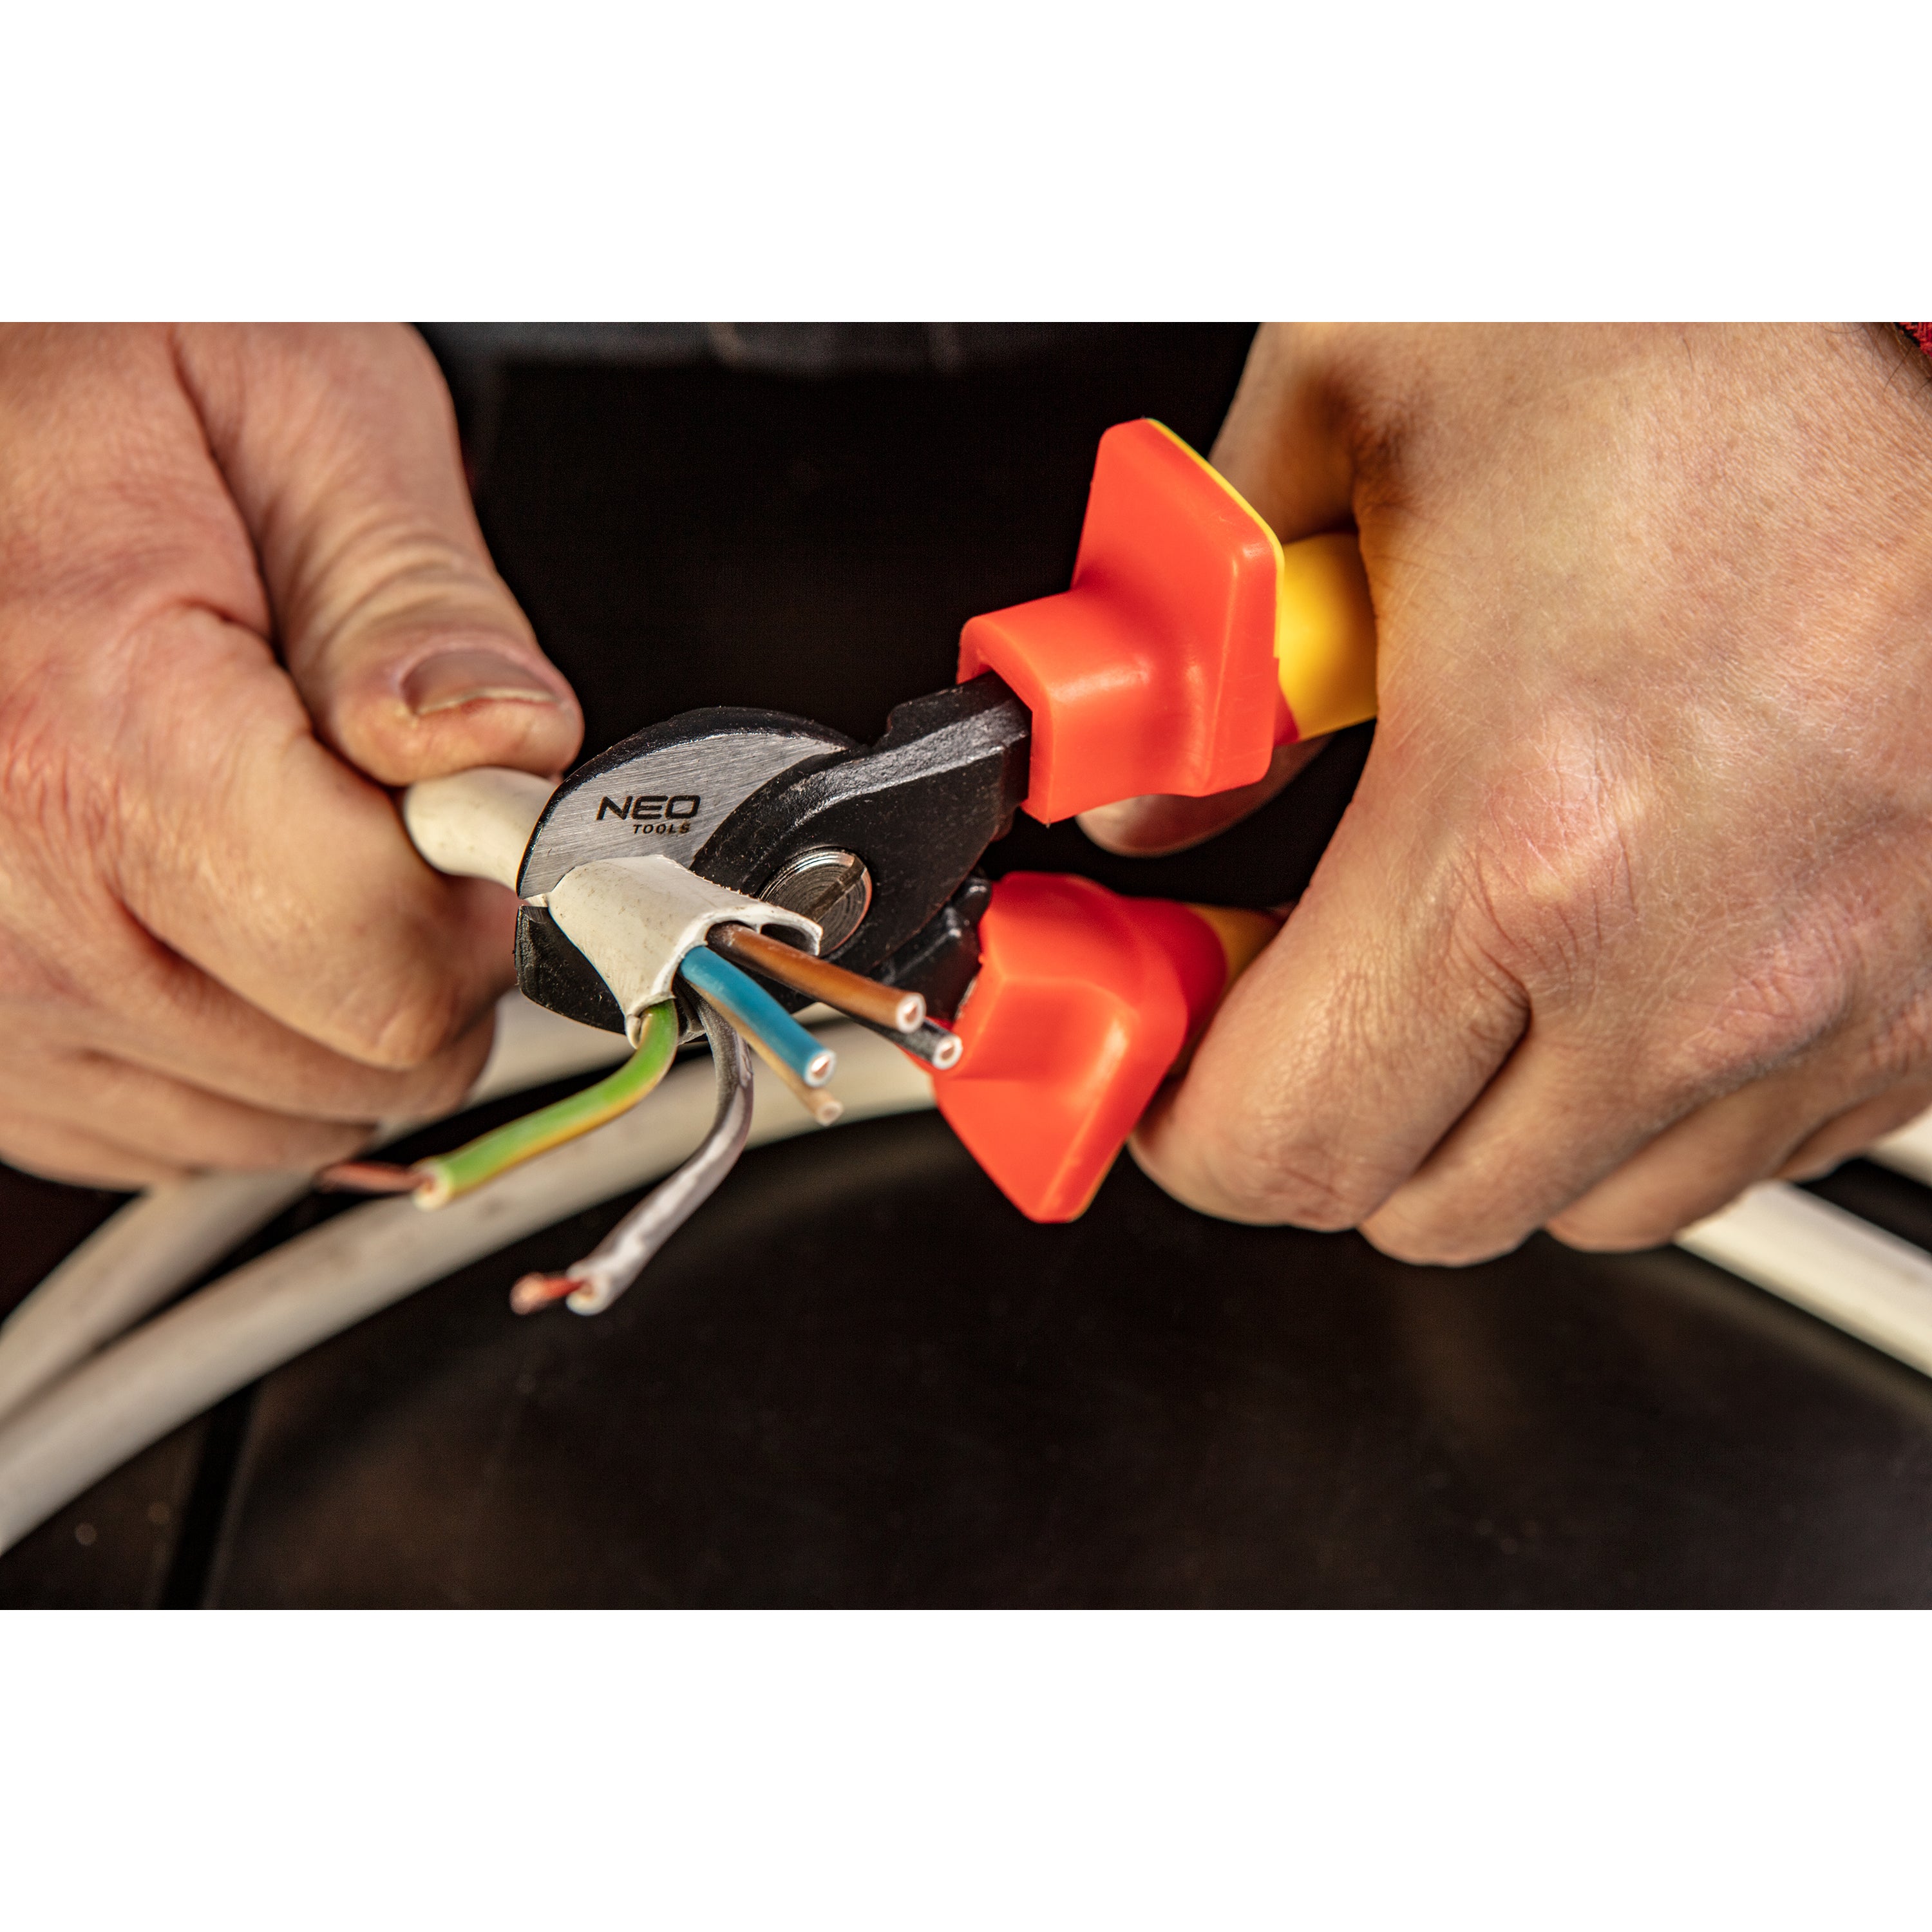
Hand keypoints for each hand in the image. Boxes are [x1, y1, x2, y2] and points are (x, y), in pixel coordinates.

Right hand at [0, 325, 581, 1186]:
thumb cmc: (102, 388)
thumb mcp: (305, 416)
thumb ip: (424, 612)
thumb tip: (511, 760)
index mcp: (92, 737)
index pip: (391, 967)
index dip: (490, 900)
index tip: (484, 819)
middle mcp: (5, 899)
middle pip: (353, 1062)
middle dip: (429, 951)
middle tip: (390, 812)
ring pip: (280, 1118)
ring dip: (341, 1006)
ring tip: (286, 836)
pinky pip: (177, 1132)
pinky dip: (248, 1044)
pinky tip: (222, 906)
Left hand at [1101, 325, 1931, 1260]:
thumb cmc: (1694, 334)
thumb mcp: (1356, 411)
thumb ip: (1201, 646)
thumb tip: (1138, 805)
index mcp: (1527, 826)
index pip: (1275, 1137)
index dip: (1169, 1105)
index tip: (1148, 1032)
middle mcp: (1699, 959)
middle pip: (1408, 1199)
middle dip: (1302, 1102)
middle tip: (1272, 970)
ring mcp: (1832, 1000)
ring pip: (1565, 1199)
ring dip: (1467, 1101)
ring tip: (1457, 930)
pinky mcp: (1922, 1010)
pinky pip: (1715, 1148)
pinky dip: (1621, 1082)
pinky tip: (1602, 931)